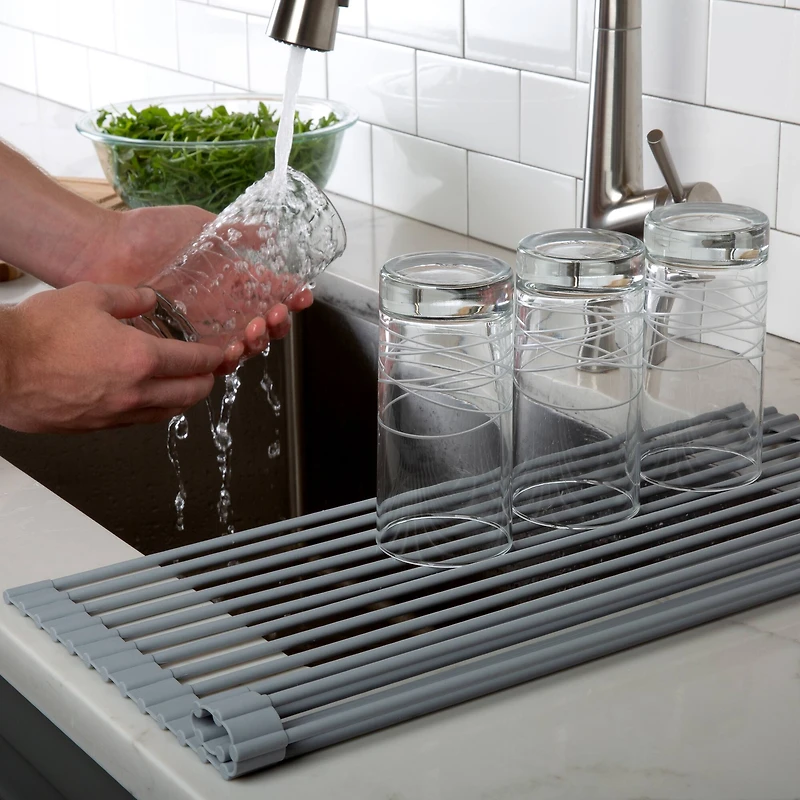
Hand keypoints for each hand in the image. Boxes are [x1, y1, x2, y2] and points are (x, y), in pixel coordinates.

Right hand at [0, 283, 223, 432]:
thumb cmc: (36, 332)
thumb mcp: (88, 296)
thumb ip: (128, 298)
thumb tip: (150, 299)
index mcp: (140, 358)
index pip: (194, 363)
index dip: (213, 358)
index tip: (220, 354)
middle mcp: (135, 392)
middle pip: (190, 395)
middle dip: (206, 382)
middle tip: (210, 373)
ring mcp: (116, 415)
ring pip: (166, 412)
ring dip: (183, 399)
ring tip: (185, 386)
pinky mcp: (96, 427)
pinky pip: (138, 421)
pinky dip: (153, 409)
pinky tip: (149, 398)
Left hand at [79, 205, 313, 369]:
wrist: (103, 251)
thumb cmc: (146, 233)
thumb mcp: (198, 224)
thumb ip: (236, 231)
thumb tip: (270, 231)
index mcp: (230, 279)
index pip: (270, 291)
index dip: (290, 296)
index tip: (302, 295)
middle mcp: (221, 306)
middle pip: (264, 324)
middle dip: (277, 323)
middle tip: (274, 315)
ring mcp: (204, 327)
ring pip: (245, 344)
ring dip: (258, 341)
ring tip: (254, 330)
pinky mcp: (183, 345)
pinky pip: (214, 361)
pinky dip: (229, 359)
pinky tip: (232, 349)